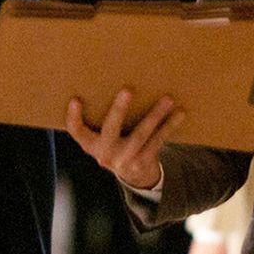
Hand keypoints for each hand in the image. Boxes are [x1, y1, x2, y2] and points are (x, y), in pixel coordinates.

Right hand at [64, 90, 182, 188]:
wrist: (135, 176)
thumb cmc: (118, 144)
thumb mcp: (104, 137)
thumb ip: (103, 118)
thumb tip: (114, 76)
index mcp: (91, 144)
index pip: (77, 131)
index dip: (73, 117)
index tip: (75, 99)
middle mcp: (105, 153)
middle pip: (111, 129)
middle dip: (119, 109)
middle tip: (128, 89)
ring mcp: (125, 160)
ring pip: (141, 134)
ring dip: (155, 115)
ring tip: (167, 98)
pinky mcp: (143, 162)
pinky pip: (158, 141)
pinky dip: (169, 125)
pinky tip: (179, 113)